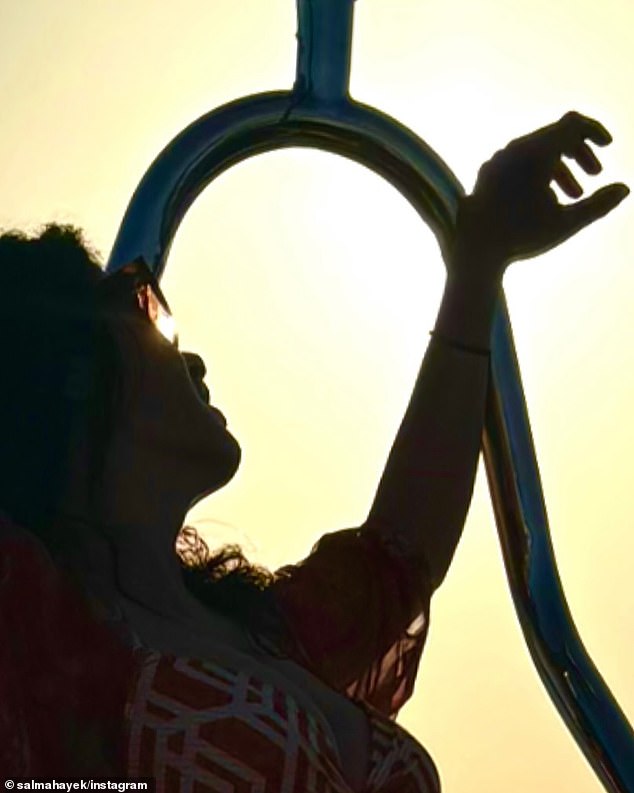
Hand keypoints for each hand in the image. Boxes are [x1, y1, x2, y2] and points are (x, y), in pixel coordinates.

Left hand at [452, 111, 628, 269]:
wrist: (473, 249)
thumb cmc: (521, 236)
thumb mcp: (566, 223)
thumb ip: (598, 205)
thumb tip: (624, 190)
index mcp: (535, 153)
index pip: (572, 124)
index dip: (594, 131)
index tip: (609, 147)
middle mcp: (514, 150)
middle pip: (555, 136)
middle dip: (579, 153)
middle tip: (595, 174)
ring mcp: (497, 160)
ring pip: (536, 151)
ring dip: (560, 167)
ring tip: (573, 196)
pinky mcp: (486, 174)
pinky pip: (517, 162)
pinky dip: (537, 172)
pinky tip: (544, 199)